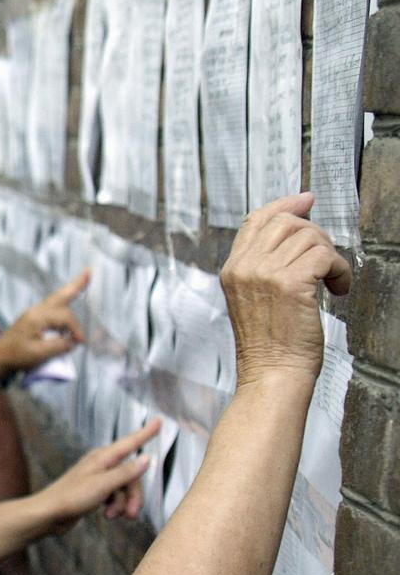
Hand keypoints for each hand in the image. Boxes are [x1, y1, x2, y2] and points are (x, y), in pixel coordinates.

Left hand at [0, 269, 89, 370]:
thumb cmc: (16, 356)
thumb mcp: (39, 354)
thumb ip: (59, 346)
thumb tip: (74, 340)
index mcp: (38, 317)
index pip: (65, 318)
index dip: (76, 329)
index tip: (81, 342)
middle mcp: (37, 311)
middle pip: (60, 295)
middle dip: (76, 285)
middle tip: (89, 271)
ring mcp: (35, 313)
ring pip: (57, 298)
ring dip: (70, 290)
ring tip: (84, 278)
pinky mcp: (34, 318)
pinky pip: (53, 305)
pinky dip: (64, 300)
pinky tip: (69, 298)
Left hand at [36, 419, 160, 531]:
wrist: (48, 515)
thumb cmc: (71, 497)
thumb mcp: (103, 485)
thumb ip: (126, 473)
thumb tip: (147, 459)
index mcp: (102, 458)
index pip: (130, 443)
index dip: (146, 433)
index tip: (159, 421)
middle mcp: (101, 464)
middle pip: (131, 475)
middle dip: (134, 495)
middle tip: (132, 513)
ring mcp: (97, 478)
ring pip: (123, 488)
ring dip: (123, 504)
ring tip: (113, 516)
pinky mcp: (94, 492)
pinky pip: (114, 497)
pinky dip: (114, 506)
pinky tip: (107, 515)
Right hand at [221, 193, 350, 387]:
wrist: (272, 374)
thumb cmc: (270, 345)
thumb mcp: (253, 299)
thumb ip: (264, 267)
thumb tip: (297, 231)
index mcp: (233, 270)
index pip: (256, 220)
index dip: (284, 204)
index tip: (306, 200)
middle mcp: (245, 267)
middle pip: (287, 222)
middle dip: (315, 235)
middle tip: (325, 261)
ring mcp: (265, 274)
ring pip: (310, 237)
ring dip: (331, 257)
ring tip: (332, 282)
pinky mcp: (291, 283)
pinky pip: (326, 256)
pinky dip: (340, 271)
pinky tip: (339, 289)